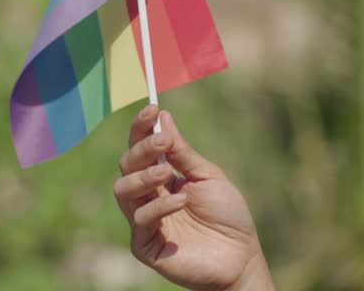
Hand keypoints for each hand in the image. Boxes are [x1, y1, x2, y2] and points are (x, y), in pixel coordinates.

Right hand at [113, 106, 273, 290]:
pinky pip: (140, 219)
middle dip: (141, 149)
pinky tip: (181, 201)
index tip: (151, 108)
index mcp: (160, 176)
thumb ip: (182, 151)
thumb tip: (162, 117)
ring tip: (168, 174)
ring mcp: (143, 220)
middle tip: (162, 143)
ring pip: (123, 189)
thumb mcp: (208, 176)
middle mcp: (147, 195)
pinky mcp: (144, 244)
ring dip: (143, 177)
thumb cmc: (228, 215)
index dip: (141, 127)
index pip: (139, 147)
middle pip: (126, 164)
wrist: (241, 257)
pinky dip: (159, 206)